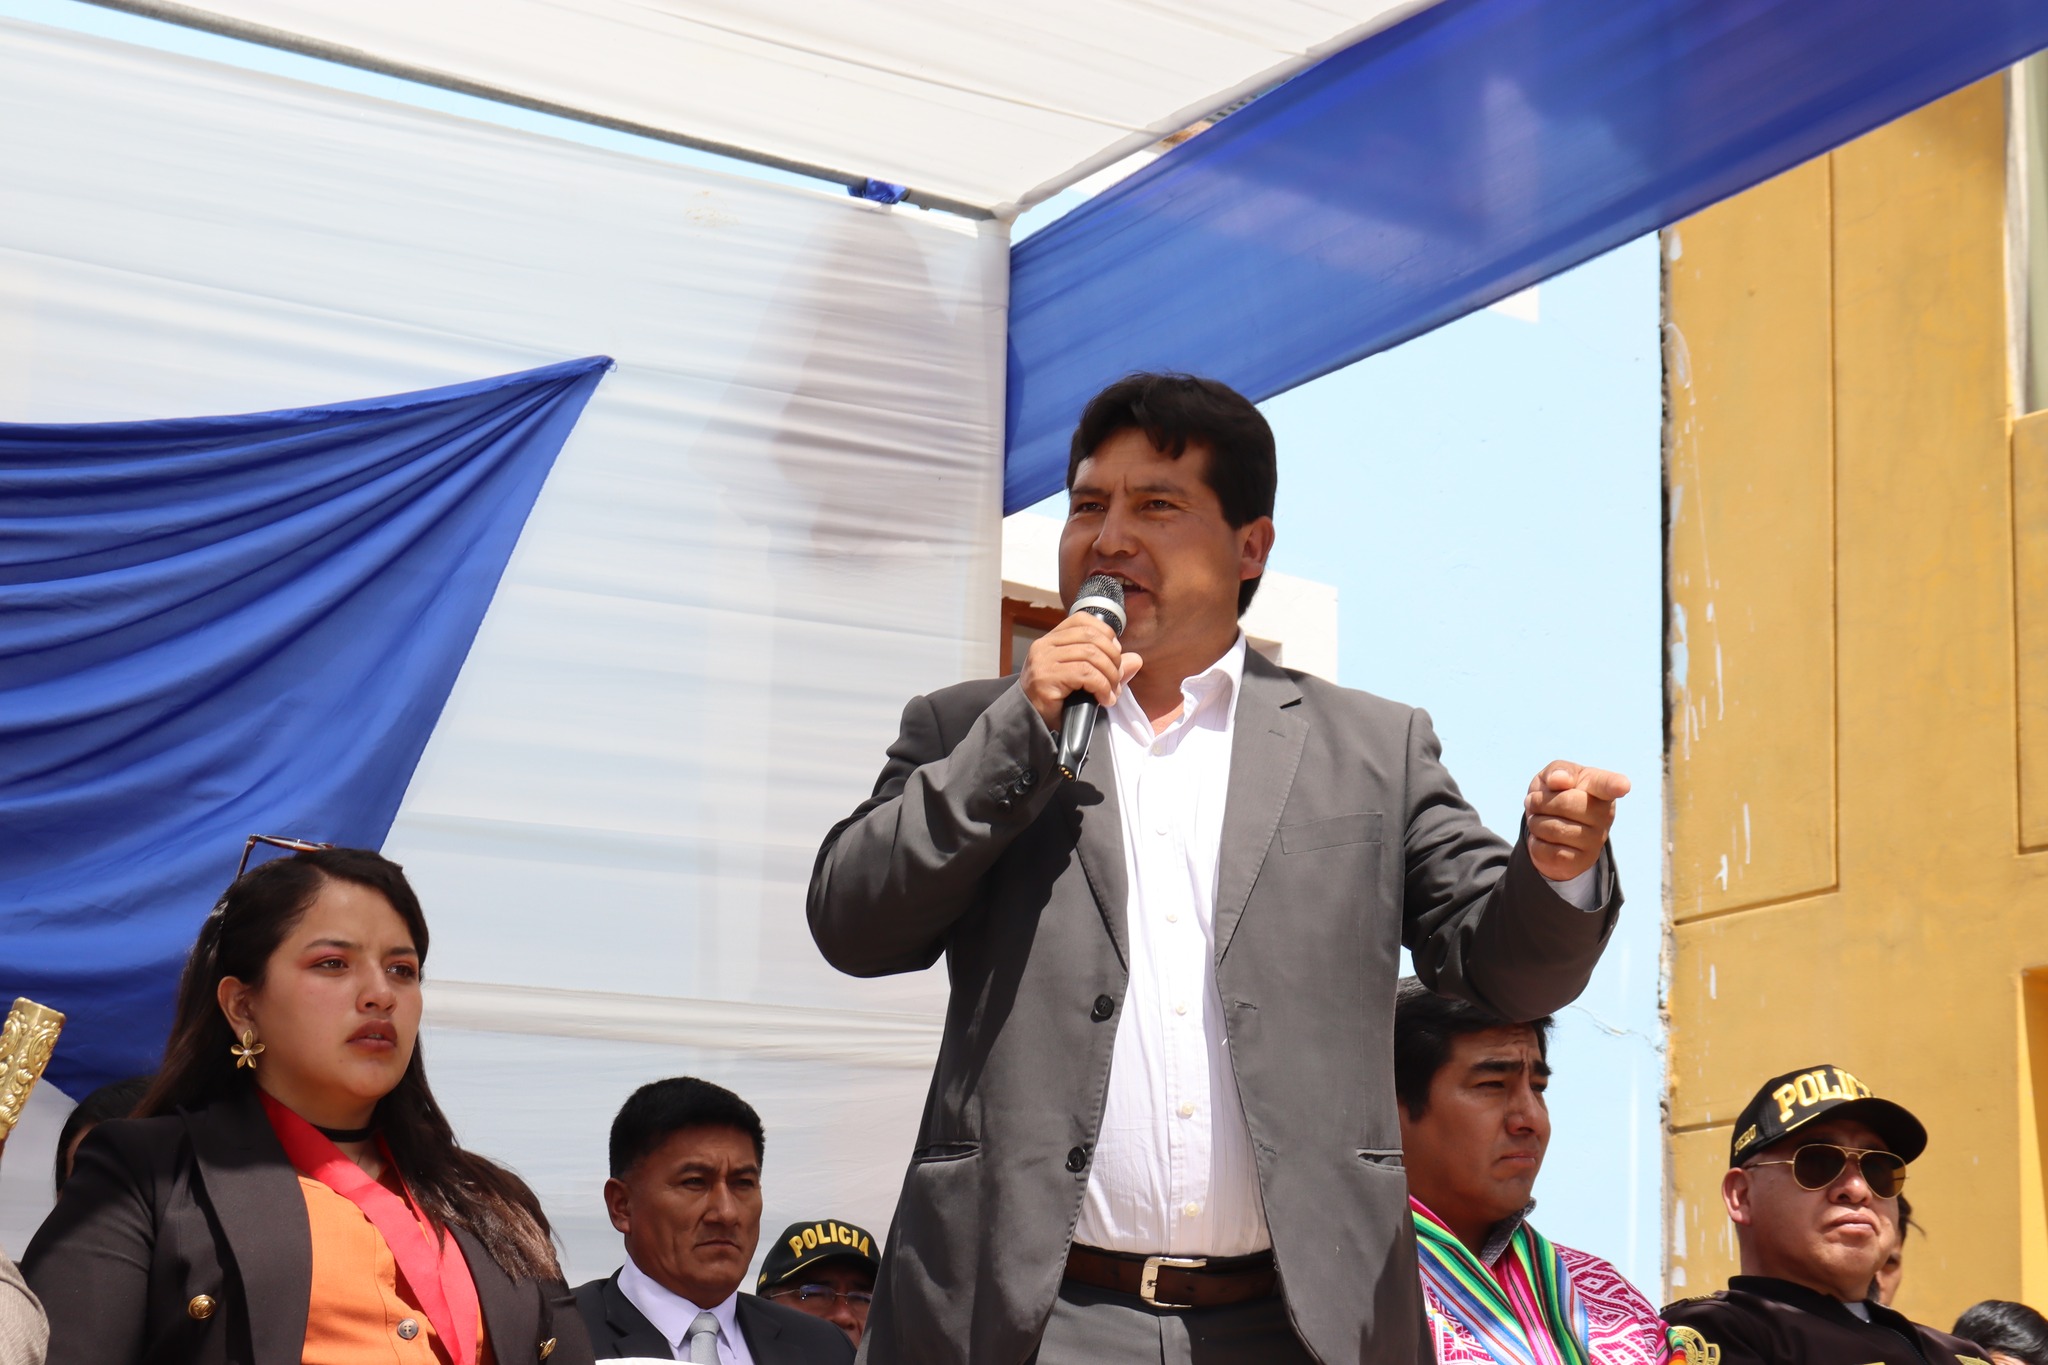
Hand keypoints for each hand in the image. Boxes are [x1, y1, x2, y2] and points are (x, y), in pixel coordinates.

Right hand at [1019, 611, 1142, 730]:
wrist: (1030, 724)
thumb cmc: (1056, 701)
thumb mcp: (1084, 679)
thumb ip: (1108, 667)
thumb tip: (1136, 659)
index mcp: (1051, 640)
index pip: (1082, 620)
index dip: (1105, 633)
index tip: (1115, 654)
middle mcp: (1044, 645)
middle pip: (1091, 637)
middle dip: (1112, 658)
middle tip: (1117, 680)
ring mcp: (1043, 661)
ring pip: (1090, 655)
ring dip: (1109, 676)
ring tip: (1111, 692)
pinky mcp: (1046, 678)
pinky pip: (1085, 674)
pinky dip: (1102, 686)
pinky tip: (1104, 699)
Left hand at [1523, 761, 1630, 881]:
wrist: (1551, 830)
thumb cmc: (1557, 794)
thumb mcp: (1554, 776)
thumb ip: (1558, 770)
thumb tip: (1560, 780)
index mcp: (1600, 788)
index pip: (1608, 784)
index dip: (1615, 784)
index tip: (1623, 786)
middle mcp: (1604, 815)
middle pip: (1565, 802)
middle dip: (1540, 801)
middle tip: (1535, 801)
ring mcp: (1596, 840)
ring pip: (1553, 828)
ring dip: (1535, 822)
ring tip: (1540, 820)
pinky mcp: (1582, 861)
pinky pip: (1546, 850)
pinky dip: (1535, 842)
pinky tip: (1545, 839)